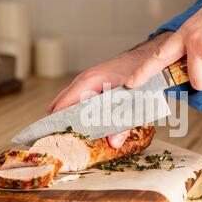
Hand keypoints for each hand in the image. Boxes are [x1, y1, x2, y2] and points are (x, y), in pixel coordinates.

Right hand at [48, 32, 172, 148]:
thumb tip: (112, 143)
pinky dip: (78, 113)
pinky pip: (78, 100)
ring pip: (69, 103)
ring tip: (70, 138)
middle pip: (60, 104)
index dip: (56, 122)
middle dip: (59, 122)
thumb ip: (124, 124)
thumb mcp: (134, 102)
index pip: (62, 104)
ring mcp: (87, 82)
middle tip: (61, 142)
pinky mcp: (93, 86)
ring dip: (69, 118)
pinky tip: (84, 126)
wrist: (148, 57)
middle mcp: (84, 81)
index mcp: (89, 81)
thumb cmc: (140, 74)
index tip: (53, 138)